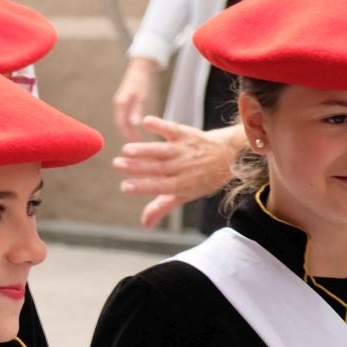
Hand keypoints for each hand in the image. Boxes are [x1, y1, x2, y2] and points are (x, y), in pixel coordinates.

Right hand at [112, 56, 159, 141]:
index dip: (127, 133)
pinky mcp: (122, 104)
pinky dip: (128, 125)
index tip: (135, 141)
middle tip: (136, 145)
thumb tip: (134, 124)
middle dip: (127, 134)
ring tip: (136, 140)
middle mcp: (118, 104)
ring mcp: (119, 104)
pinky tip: (134, 130)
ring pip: (121, 121)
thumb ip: (136, 110)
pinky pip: (123, 117)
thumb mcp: (141, 96)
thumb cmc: (141, 81)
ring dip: (127, 131)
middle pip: (120, 124)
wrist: (139, 68)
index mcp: (121, 102)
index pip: (121, 122)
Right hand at [114, 118, 241, 228]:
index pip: (159, 187)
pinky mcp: (186, 134)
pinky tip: (145, 122)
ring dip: (143, 150)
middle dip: (136, 167)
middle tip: (117, 165)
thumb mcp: (184, 195)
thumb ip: (161, 207)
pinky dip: (159, 125)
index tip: (124, 187)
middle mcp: (183, 167)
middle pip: (157, 168)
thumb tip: (144, 224)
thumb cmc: (203, 178)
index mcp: (181, 185)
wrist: (229, 155)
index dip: (141, 187)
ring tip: (126, 150)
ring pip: (162, 151)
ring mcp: (184, 150)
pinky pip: (172, 129)